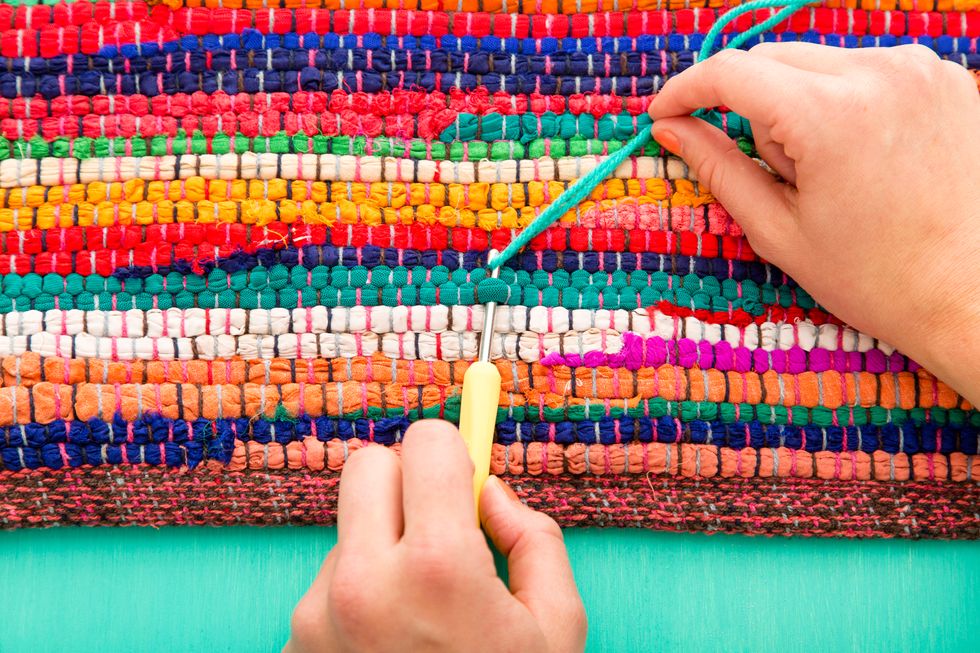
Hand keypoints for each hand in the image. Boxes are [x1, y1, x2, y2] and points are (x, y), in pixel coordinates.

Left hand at [284, 420, 586, 652]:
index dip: (453, 450)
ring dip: (384, 541)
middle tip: (439, 524)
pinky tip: (391, 637)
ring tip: (421, 607)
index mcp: (439, 569)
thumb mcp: (557, 627)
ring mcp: (319, 612)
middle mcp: (365, 581)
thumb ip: (532, 538)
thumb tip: (487, 490)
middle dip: (408, 481)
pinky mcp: (296, 638)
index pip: (425, 443)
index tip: (463, 470)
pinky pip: (331, 575)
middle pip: (368, 466)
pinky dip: (360, 585)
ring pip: (349, 525)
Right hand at [649, 43, 979, 405]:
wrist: (971, 295)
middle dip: (751, 107)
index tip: (663, 112)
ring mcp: (921, 69)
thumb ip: (718, 168)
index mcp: (831, 116)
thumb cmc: (875, 277)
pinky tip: (864, 159)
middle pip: (773, 60)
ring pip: (817, 64)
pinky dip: (844, 104)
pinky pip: (864, 71)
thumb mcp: (778, 229)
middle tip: (773, 174)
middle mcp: (880, 74)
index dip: (685, 90)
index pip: (732, 72)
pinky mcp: (946, 77)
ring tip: (832, 175)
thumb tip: (670, 128)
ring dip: (800, 107)